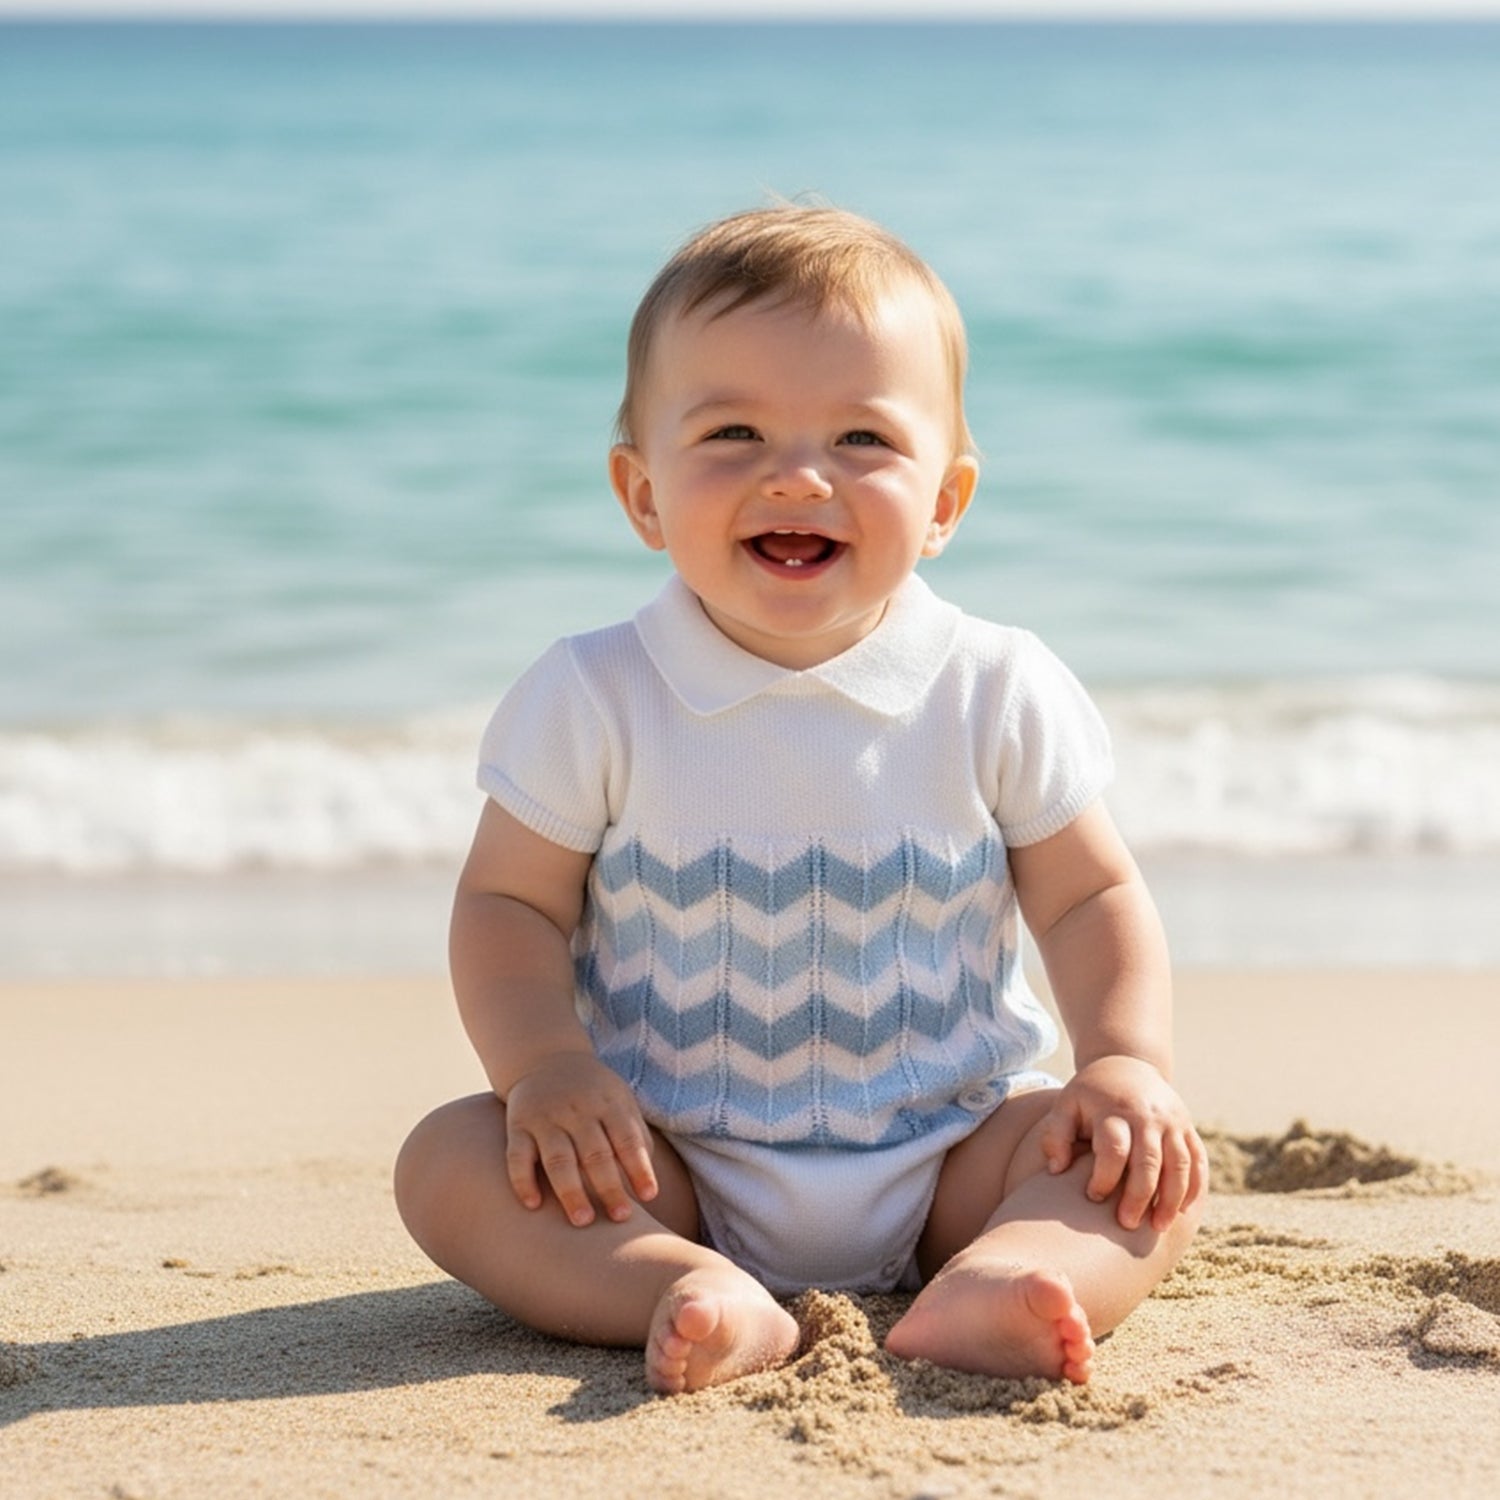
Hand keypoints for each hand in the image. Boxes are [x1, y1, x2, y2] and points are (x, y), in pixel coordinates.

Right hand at [503, 1053, 658, 1226]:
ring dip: (571, 1190)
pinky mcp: (518, 1126)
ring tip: (582, 1221)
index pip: (627, 1138)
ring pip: (558, 1158)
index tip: (650, 1195)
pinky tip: (533, 1205)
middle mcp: (577, 1110)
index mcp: (608, 1104)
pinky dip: (523, 1181)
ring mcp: (546, 1118)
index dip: (639, 1166)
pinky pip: (517, 1156)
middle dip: (609, 1187)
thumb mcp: (619, 1102)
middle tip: (620, 1217)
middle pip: (595, 1153)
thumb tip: (649, 1183)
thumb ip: (635, 1136)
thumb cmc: (593, 1094)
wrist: (545, 1059)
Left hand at [1037, 1055, 1207, 1232]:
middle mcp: (1147, 1115)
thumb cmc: (1090, 1095)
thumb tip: (1056, 1170)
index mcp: (1114, 1109)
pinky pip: (1198, 1160)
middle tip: (1126, 1224)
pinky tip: (1182, 1211)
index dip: (1103, 1177)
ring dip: (1171, 1199)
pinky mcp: (1188, 1127)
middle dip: (1139, 1197)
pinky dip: (1194, 1187)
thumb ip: (1055, 1134)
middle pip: (1149, 1161)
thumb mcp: (1066, 1105)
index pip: (1114, 1149)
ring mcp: (1172, 1121)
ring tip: (1158, 1227)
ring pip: (1179, 1165)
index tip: (1092, 1197)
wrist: (1128, 1064)